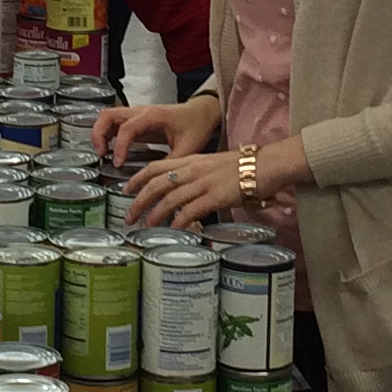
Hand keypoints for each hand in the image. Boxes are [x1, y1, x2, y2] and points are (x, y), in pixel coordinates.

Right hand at [91, 97, 221, 160]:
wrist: (202, 113)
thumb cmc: (196, 125)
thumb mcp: (188, 148)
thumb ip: (171, 165)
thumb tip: (157, 182)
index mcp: (153, 116)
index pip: (126, 128)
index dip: (119, 147)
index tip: (118, 163)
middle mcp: (141, 112)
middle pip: (108, 115)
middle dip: (99, 135)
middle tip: (100, 155)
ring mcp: (137, 114)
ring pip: (107, 117)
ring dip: (100, 134)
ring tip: (102, 154)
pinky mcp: (136, 121)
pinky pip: (114, 123)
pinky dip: (106, 135)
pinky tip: (111, 152)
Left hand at [123, 151, 247, 229]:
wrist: (265, 164)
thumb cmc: (243, 166)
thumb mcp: (212, 164)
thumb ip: (196, 175)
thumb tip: (184, 192)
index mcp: (190, 160)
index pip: (155, 167)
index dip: (137, 178)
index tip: (126, 190)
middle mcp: (192, 170)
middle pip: (156, 185)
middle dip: (138, 201)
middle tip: (129, 216)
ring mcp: (202, 184)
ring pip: (169, 200)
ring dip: (154, 214)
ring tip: (146, 226)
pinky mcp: (214, 197)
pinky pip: (190, 211)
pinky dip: (178, 222)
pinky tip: (173, 230)